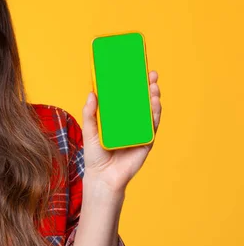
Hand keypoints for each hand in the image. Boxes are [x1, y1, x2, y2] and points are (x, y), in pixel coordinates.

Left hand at [81, 70, 161, 192]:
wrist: (103, 176)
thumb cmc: (95, 154)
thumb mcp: (90, 130)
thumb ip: (90, 113)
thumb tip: (91, 93)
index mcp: (117, 118)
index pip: (127, 97)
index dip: (132, 84)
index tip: (136, 69)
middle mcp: (130, 122)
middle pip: (141, 101)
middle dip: (148, 87)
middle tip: (150, 74)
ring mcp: (139, 131)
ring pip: (150, 111)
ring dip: (153, 97)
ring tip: (153, 86)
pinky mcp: (146, 141)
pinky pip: (152, 125)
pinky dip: (155, 114)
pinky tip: (155, 104)